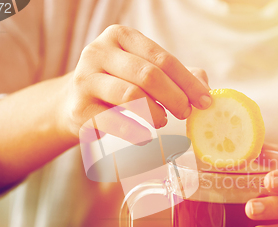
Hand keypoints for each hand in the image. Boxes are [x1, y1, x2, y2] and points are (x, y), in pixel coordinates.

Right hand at [58, 25, 211, 143]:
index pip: (163, 59)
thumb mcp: (143, 72)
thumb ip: (174, 76)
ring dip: (155, 112)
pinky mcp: (78, 109)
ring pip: (131, 95)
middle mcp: (99, 52)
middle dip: (175, 97)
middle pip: (148, 75)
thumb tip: (205, 87)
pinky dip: (134, 131)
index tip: (205, 102)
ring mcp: (85, 79)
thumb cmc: (117, 85)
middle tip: (186, 113)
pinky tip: (145, 137)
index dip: (188, 82)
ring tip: (163, 121)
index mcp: (121, 37)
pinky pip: (112, 121)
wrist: (72, 103)